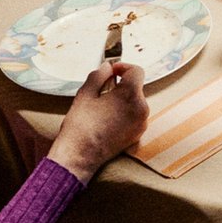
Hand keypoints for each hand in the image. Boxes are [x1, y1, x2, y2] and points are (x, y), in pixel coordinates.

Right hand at [48, 62, 150, 182]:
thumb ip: (99, 75)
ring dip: (122, 99)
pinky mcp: (138, 134)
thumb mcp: (86, 93)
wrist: (80, 155)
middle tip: (101, 91)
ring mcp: (142, 123)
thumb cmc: (81, 125)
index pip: (136, 71)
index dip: (123, 67)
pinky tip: (107, 119)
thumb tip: (107, 67)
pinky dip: (125, 112)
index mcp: (130, 95)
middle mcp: (141, 108)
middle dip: (121, 85)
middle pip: (136, 87)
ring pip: (135, 101)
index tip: (111, 71)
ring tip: (102, 108)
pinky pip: (135, 115)